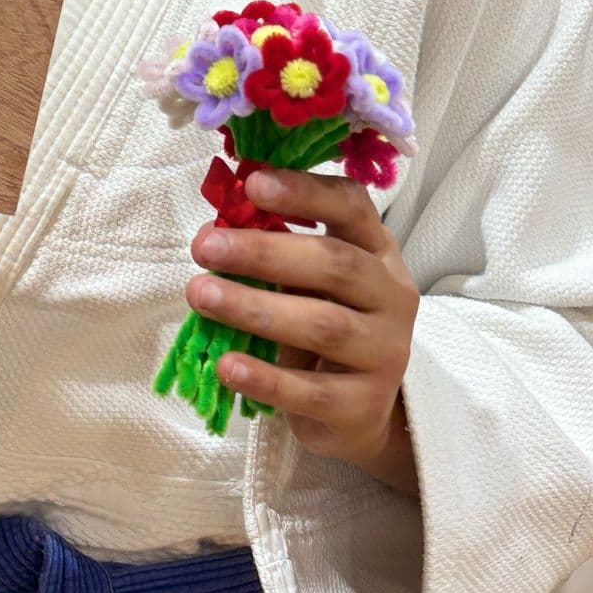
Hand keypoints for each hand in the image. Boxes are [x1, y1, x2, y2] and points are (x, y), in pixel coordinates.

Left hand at [187, 167, 419, 490]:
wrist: (358, 408)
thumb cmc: (322, 320)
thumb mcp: (308, 278)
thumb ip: (276, 248)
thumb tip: (214, 228)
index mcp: (377, 250)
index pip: (351, 207)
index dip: (304, 192)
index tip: (253, 184)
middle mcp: (391, 296)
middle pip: (334, 264)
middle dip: (264, 252)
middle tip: (206, 247)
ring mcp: (385, 353)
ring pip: (323, 326)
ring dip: (254, 308)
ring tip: (200, 295)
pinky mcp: (364, 406)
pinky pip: (312, 392)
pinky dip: (266, 378)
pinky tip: (227, 365)